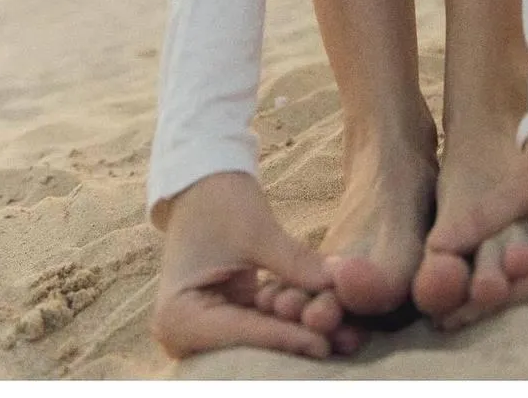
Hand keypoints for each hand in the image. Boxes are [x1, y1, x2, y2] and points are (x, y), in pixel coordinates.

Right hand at [152, 171, 356, 359]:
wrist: (203, 183)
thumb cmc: (219, 201)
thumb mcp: (257, 232)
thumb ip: (296, 263)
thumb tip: (340, 284)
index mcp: (178, 318)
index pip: (241, 335)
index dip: (285, 338)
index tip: (325, 343)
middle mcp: (186, 334)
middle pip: (251, 345)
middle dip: (299, 339)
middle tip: (346, 342)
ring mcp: (207, 328)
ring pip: (264, 337)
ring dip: (304, 330)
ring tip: (349, 335)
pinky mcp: (228, 317)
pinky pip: (265, 324)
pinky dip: (295, 318)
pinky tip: (334, 318)